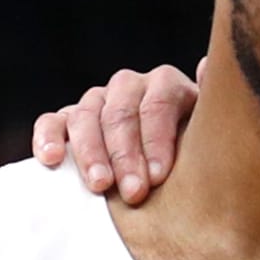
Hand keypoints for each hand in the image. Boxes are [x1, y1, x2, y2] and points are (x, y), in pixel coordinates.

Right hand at [31, 62, 200, 201]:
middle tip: (133, 193)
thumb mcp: (211, 139)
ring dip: (91, 152)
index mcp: (167, 87)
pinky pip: (53, 122)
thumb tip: (207, 66)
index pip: (159, 102)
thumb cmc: (196, 161)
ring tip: (99, 186)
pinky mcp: (69, 121)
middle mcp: (130, 87)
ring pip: (86, 116)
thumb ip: (211, 110)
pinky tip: (52, 160)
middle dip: (126, 154)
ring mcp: (98, 102)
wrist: (170, 176)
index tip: (159, 177)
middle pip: (121, 112)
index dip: (157, 139)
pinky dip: (48, 137)